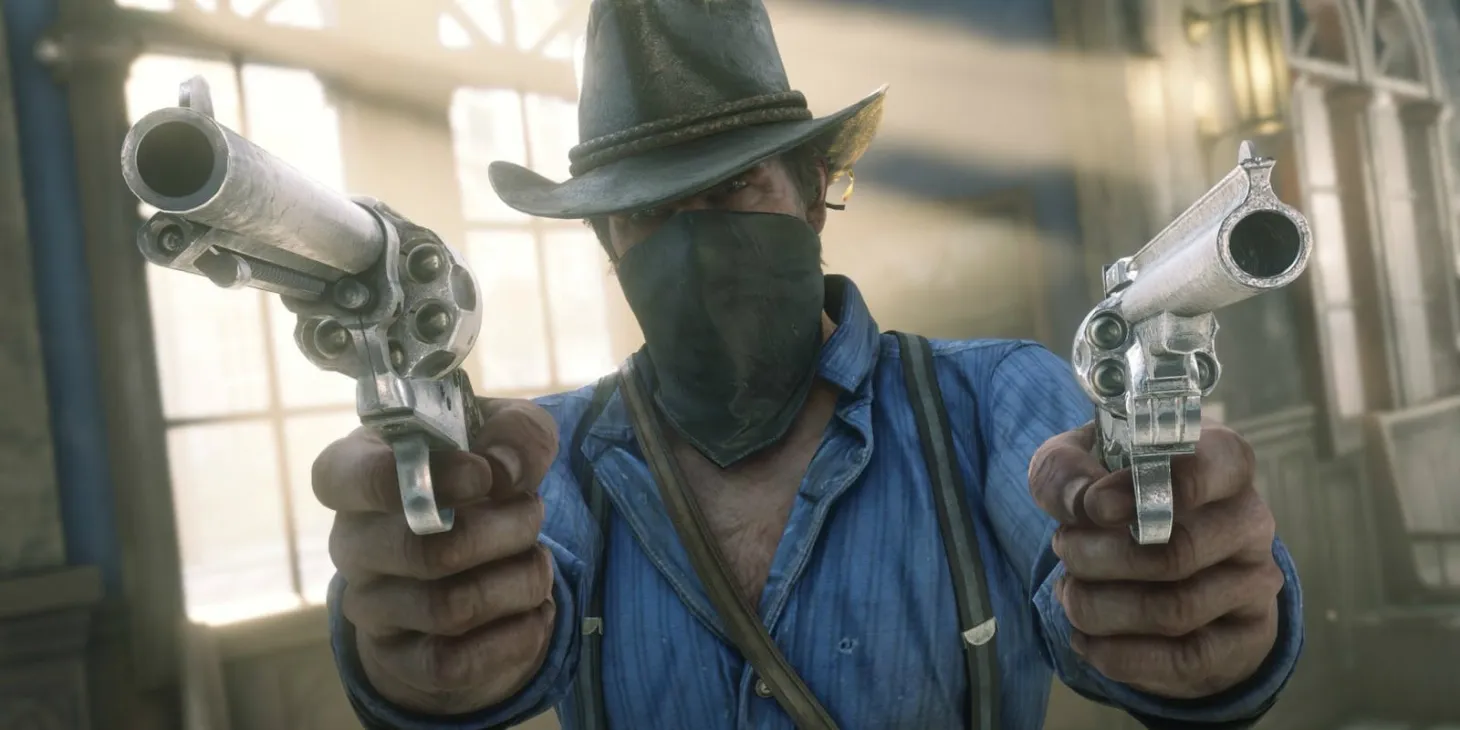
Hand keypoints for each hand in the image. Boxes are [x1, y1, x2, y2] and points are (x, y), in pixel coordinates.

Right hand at [312, 398, 560, 714]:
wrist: (471, 564)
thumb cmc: (477, 482)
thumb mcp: (503, 437)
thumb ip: (514, 432)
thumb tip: (506, 468)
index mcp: (354, 474)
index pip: (346, 477)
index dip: (422, 478)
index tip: (483, 474)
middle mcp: (350, 543)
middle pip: (423, 551)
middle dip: (503, 531)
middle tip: (533, 513)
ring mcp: (368, 607)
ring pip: (450, 609)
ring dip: (518, 581)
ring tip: (538, 560)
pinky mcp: (400, 660)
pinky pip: (457, 662)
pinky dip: (516, 635)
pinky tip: (537, 610)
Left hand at [1028, 422, 1284, 699]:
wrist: (1148, 566)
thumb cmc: (1112, 497)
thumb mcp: (1075, 467)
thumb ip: (1066, 472)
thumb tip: (1081, 502)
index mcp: (1222, 461)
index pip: (1216, 464)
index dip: (1150, 487)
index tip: (1095, 505)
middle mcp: (1250, 520)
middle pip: (1180, 552)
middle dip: (1099, 558)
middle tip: (1063, 550)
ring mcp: (1254, 583)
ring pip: (1176, 611)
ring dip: (1101, 608)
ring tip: (1069, 594)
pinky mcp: (1244, 641)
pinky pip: (1183, 661)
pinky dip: (1118, 655)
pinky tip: (1085, 639)